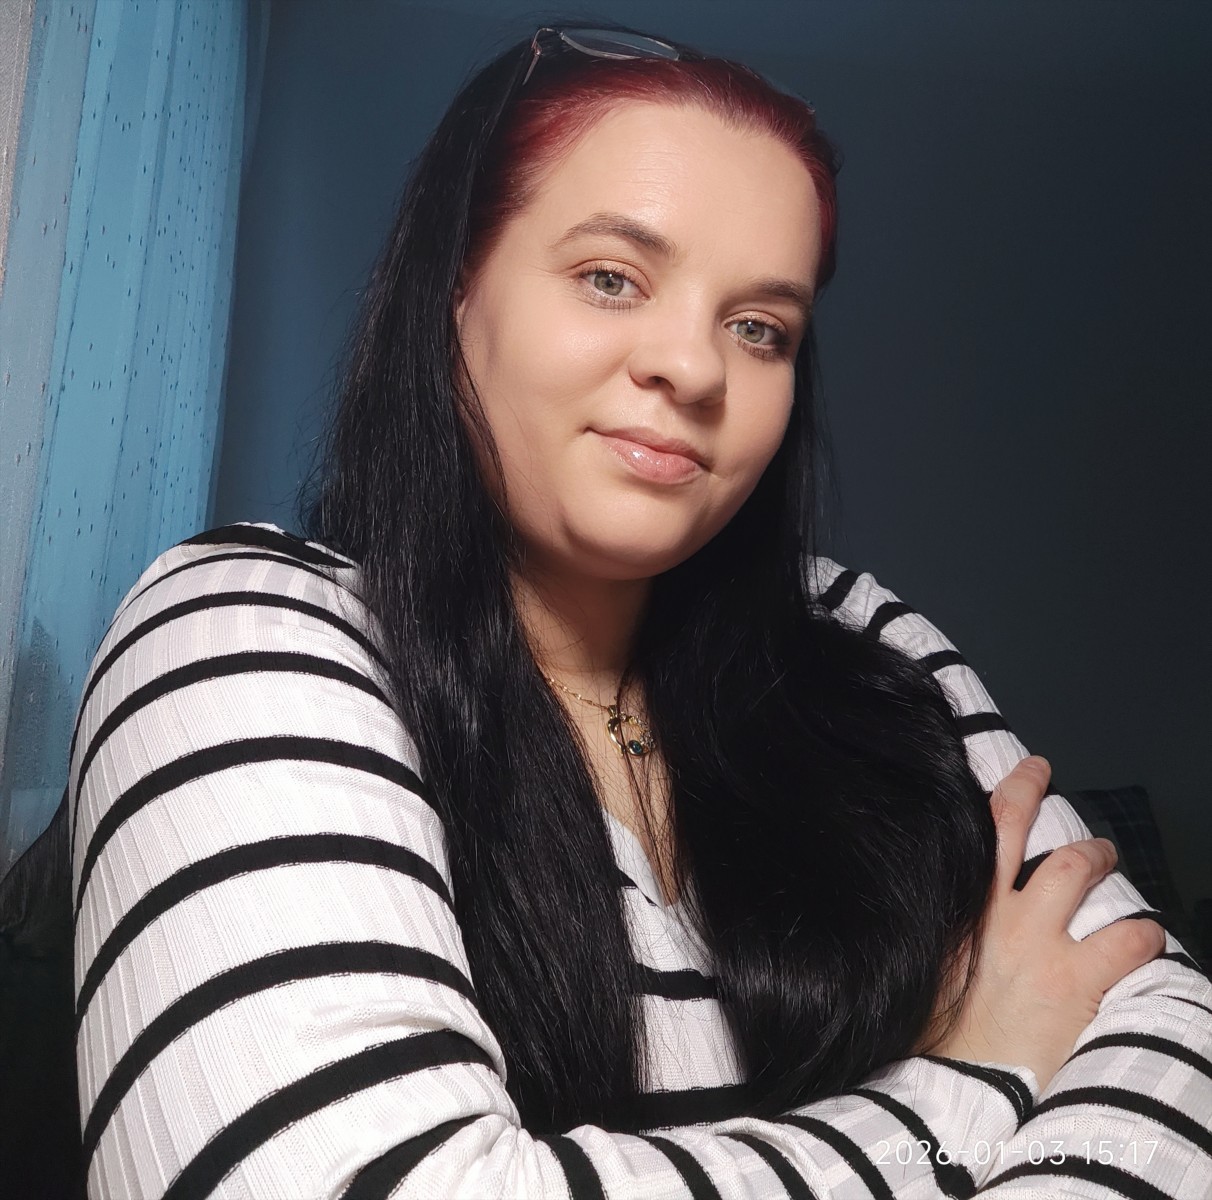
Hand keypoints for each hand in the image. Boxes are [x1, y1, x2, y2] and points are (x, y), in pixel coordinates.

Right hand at [914, 756, 1166, 1092]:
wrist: (958, 1080)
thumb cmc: (936, 1024)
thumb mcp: (927, 962)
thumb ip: (944, 926)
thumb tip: (949, 904)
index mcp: (961, 906)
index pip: (986, 830)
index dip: (1014, 790)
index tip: (1032, 770)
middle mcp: (998, 912)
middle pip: (1029, 834)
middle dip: (1053, 809)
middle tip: (1078, 818)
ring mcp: (1039, 944)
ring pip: (1078, 871)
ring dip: (1101, 859)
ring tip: (1110, 860)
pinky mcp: (1076, 981)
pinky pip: (1127, 940)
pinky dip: (1144, 935)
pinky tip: (1149, 940)